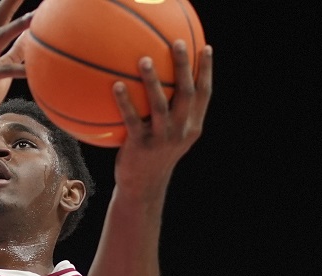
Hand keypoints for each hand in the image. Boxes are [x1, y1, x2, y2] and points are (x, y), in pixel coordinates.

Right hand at [0, 0, 32, 132]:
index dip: (10, 2)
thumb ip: (16, 52)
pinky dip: (23, 69)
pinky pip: (6, 71)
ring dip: (19, 25)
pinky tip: (37, 69)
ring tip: (36, 16)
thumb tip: (32, 37)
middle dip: (10, 2)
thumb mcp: (1, 68)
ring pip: (0, 37)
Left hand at [111, 41, 213, 197]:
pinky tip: (116, 85)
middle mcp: (181, 131)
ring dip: (152, 81)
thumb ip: (173, 113)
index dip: (206, 71)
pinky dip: (125, 102)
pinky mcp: (141, 146)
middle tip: (177, 43)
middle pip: (186, 93)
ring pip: (160, 105)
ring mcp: (162, 139)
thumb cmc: (154, 156)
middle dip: (184, 67)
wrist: (144, 187)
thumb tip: (165, 83)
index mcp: (192, 126)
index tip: (205, 47)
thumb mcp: (171, 137)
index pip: (204, 94)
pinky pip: (132, 120)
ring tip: (144, 59)